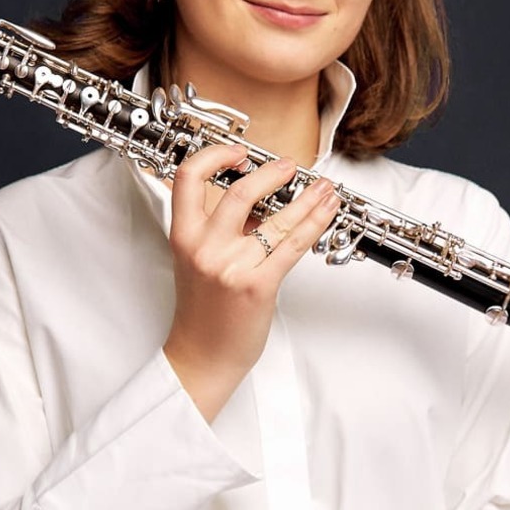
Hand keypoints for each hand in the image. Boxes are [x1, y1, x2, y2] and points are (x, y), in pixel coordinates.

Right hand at [161, 144, 340, 420]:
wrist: (203, 356)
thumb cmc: (204, 311)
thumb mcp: (199, 261)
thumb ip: (220, 228)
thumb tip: (260, 199)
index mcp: (183, 236)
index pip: (188, 177)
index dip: (214, 156)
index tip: (238, 153)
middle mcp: (204, 247)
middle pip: (239, 191)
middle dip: (271, 173)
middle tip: (288, 167)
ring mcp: (230, 266)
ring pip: (276, 218)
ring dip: (307, 197)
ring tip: (323, 188)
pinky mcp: (256, 286)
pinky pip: (293, 245)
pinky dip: (315, 223)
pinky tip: (326, 211)